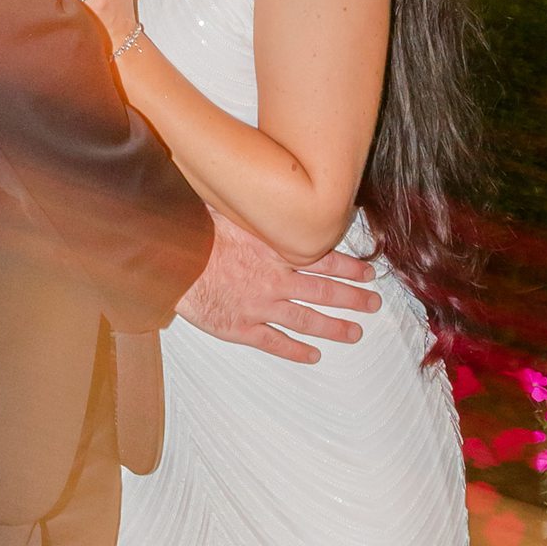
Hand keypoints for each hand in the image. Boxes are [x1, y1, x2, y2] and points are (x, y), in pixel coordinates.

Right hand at [176, 214, 379, 363]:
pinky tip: (313, 355)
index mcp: (276, 252)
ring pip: (306, 319)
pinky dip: (296, 350)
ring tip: (355, 333)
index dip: (350, 267)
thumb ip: (257, 213)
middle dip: (352, 298)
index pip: (324, 260)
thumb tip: (269, 190)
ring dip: (334, 327)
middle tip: (373, 303)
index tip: (369, 272)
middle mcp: (275, 281)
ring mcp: (260, 306)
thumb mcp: (234, 212)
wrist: (174, 260)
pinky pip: (275, 342)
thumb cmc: (199, 233)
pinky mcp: (242, 327)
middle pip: (324, 291)